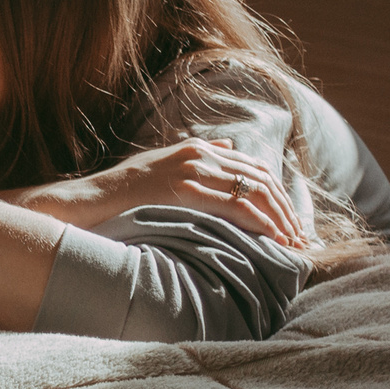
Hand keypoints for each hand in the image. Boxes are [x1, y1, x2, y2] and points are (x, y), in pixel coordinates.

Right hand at [6, 139, 306, 247]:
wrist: (90, 199)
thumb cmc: (120, 192)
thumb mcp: (160, 166)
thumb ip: (195, 157)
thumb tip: (226, 146)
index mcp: (196, 149)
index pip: (252, 167)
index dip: (277, 194)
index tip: (290, 220)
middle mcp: (199, 154)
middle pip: (260, 179)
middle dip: (285, 209)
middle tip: (299, 237)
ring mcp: (192, 170)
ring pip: (254, 192)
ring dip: (278, 218)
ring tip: (291, 242)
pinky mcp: (185, 190)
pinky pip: (235, 205)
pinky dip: (259, 222)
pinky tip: (270, 238)